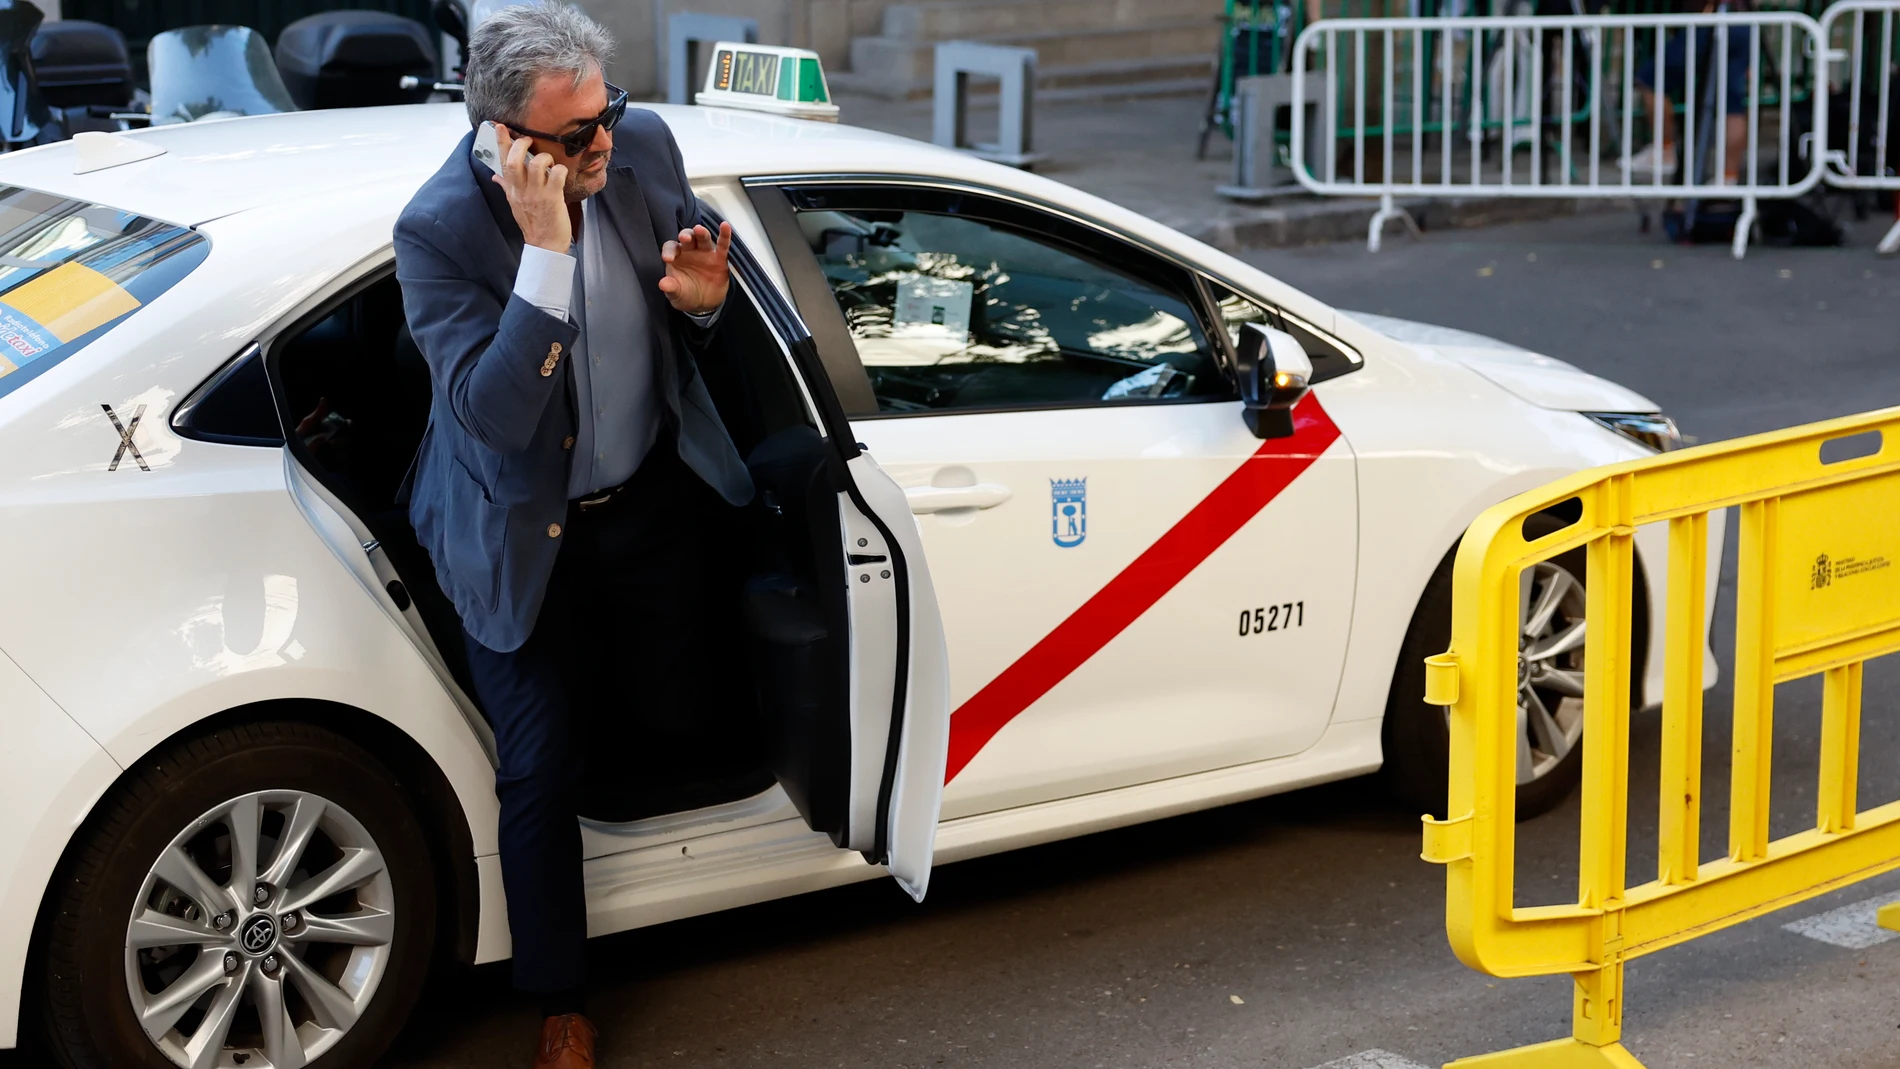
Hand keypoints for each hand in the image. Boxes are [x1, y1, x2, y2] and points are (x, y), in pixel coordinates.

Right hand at [490, 124, 570, 253]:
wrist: (545, 245)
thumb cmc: (532, 223)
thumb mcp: (514, 204)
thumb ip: (505, 187)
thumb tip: (495, 176)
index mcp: (512, 190)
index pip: (502, 162)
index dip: (500, 142)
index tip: (499, 126)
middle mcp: (522, 190)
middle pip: (514, 161)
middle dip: (520, 145)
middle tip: (528, 141)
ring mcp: (537, 194)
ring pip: (536, 164)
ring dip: (544, 157)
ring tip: (549, 162)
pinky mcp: (553, 198)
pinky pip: (556, 175)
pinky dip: (560, 170)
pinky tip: (561, 173)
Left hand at [658, 222, 732, 314]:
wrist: (703, 304)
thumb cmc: (686, 294)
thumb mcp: (676, 294)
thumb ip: (670, 288)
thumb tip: (663, 284)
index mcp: (677, 257)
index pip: (671, 247)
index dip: (669, 251)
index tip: (668, 259)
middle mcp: (690, 251)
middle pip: (688, 237)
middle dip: (686, 235)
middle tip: (685, 238)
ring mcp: (705, 253)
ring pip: (703, 238)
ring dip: (701, 233)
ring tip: (699, 230)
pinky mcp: (719, 259)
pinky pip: (722, 245)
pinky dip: (724, 235)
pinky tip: (725, 226)